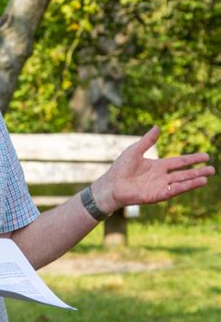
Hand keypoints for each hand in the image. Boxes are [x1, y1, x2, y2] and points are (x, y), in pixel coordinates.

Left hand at [92, 126, 214, 214]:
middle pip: (184, 173)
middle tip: (212, 169)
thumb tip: (157, 127)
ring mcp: (160, 186)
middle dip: (198, 171)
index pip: (179, 162)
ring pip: (181, 182)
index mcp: (158, 166)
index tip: (206, 156)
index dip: (192, 159)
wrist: (111, 184)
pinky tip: (194, 184)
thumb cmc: (121, 168)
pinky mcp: (157, 195)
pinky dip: (184, 187)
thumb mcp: (135, 150)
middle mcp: (162, 177)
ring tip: (207, 177)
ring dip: (194, 180)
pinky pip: (173, 191)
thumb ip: (148, 140)